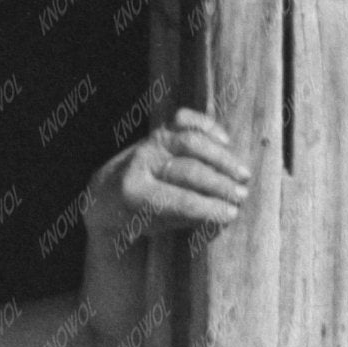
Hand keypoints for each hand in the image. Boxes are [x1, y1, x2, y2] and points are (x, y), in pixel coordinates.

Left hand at [88, 109, 251, 250]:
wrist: (104, 193)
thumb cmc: (135, 218)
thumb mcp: (154, 226)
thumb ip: (186, 218)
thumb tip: (226, 211)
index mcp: (135, 193)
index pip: (181, 200)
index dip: (209, 208)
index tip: (232, 214)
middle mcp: (141, 162)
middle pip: (190, 170)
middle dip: (220, 184)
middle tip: (242, 195)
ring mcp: (149, 142)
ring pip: (192, 141)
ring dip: (221, 158)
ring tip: (243, 173)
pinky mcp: (158, 129)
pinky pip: (184, 120)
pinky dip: (207, 126)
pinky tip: (226, 142)